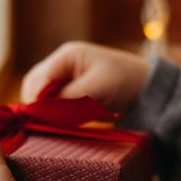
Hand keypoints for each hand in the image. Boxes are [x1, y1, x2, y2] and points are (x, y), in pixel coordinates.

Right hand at [21, 41, 151, 115]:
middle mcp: (62, 64)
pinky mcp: (70, 90)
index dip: (35, 100)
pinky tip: (60, 124)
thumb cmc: (125, 81)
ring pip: (41, 96)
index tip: (37, 119)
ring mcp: (65, 77)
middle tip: (43, 124)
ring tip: (52, 125)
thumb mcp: (97, 88)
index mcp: (67, 55)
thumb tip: (41, 111)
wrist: (146, 87)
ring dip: (44, 110)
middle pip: (35, 86)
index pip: (38, 78)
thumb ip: (68, 98)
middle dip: (36, 105)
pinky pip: (53, 103)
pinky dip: (54, 113)